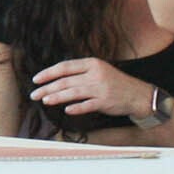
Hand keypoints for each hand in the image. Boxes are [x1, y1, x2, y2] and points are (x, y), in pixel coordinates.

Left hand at [30, 57, 150, 119]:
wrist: (139, 95)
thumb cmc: (115, 83)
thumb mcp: (98, 70)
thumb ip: (80, 72)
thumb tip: (56, 78)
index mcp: (91, 63)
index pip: (64, 67)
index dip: (48, 73)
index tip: (36, 79)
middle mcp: (95, 74)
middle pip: (66, 81)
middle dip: (47, 87)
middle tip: (35, 94)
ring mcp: (100, 88)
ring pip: (73, 92)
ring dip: (57, 97)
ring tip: (45, 100)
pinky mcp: (105, 101)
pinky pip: (87, 105)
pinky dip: (76, 107)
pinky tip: (66, 110)